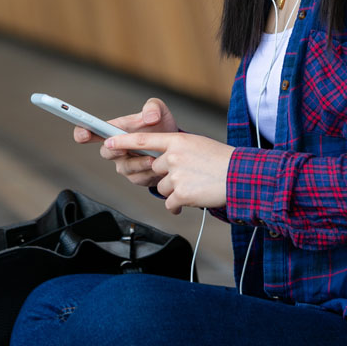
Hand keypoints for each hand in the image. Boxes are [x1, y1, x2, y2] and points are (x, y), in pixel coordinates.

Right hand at [73, 98, 178, 187]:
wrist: (175, 146)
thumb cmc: (160, 125)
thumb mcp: (159, 110)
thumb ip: (153, 107)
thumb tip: (149, 117)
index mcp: (115, 129)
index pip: (92, 131)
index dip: (83, 132)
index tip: (83, 133)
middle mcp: (116, 148)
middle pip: (106, 152)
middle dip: (114, 151)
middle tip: (123, 148)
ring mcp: (125, 163)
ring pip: (124, 167)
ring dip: (137, 163)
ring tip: (151, 158)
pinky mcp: (136, 176)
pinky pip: (138, 178)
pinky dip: (148, 172)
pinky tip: (158, 166)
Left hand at [103, 131, 233, 214]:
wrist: (239, 177)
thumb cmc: (221, 161)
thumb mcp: (197, 145)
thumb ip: (176, 150)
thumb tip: (162, 162)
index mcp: (177, 140)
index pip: (143, 139)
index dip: (123, 141)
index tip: (108, 142)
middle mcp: (173, 156)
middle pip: (155, 169)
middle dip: (168, 175)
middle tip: (190, 175)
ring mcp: (176, 175)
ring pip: (162, 187)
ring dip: (175, 191)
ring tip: (196, 186)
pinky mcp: (180, 194)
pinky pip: (169, 203)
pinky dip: (177, 206)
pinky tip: (193, 199)